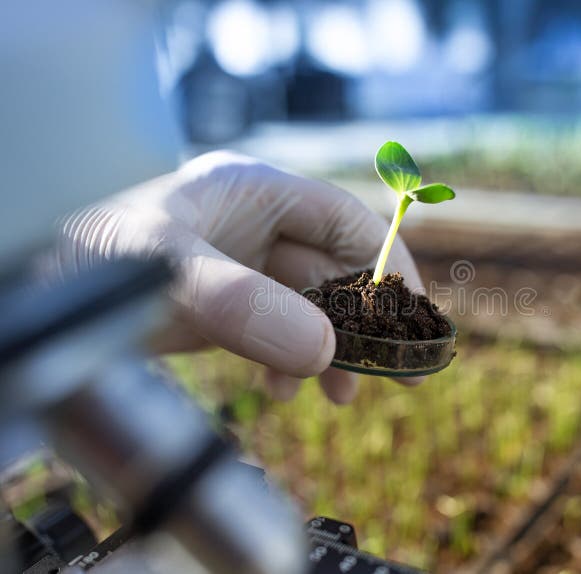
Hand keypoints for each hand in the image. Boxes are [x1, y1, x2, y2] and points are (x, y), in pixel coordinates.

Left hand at [55, 151, 424, 402]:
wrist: (38, 290)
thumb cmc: (91, 261)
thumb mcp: (167, 273)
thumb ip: (243, 306)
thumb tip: (325, 351)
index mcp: (253, 190)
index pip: (344, 220)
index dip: (387, 265)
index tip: (411, 316)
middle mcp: (255, 222)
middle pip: (336, 268)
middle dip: (363, 322)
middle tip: (394, 372)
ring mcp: (242, 264)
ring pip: (312, 304)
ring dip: (332, 349)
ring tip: (341, 394)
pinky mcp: (228, 302)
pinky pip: (280, 329)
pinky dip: (292, 361)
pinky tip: (285, 389)